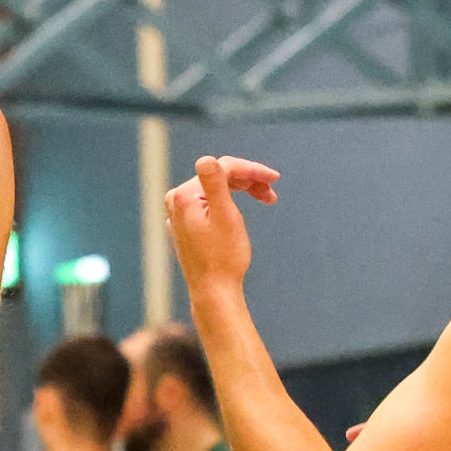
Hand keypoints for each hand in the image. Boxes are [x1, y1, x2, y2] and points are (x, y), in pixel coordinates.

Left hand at [162, 155, 281, 300]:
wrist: (214, 292)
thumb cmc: (224, 258)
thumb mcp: (225, 217)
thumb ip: (216, 184)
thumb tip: (206, 158)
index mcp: (185, 196)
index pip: (222, 169)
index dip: (251, 170)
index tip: (274, 179)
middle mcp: (177, 201)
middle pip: (218, 177)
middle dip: (248, 181)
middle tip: (272, 191)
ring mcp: (180, 214)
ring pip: (215, 189)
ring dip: (242, 190)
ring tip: (267, 199)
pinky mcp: (186, 225)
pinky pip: (209, 203)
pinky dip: (229, 202)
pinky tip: (243, 209)